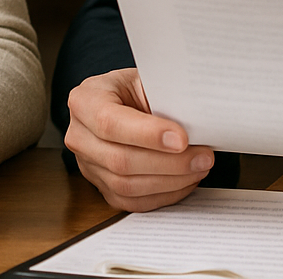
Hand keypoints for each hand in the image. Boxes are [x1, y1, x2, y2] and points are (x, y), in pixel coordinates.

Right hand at [63, 68, 212, 211]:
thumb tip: (196, 120)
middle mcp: (79, 135)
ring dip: (170, 181)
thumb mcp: (145, 79)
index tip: (182, 139)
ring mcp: (87, 165)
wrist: (123, 102)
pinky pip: (132, 202)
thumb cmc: (135, 89)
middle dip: (168, 162)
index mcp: (85, 100)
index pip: (110, 122)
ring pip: (127, 185)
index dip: (147, 134)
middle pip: (120, 160)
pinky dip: (164, 195)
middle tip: (203, 156)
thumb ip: (162, 97)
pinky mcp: (101, 187)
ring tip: (200, 167)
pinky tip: (185, 181)